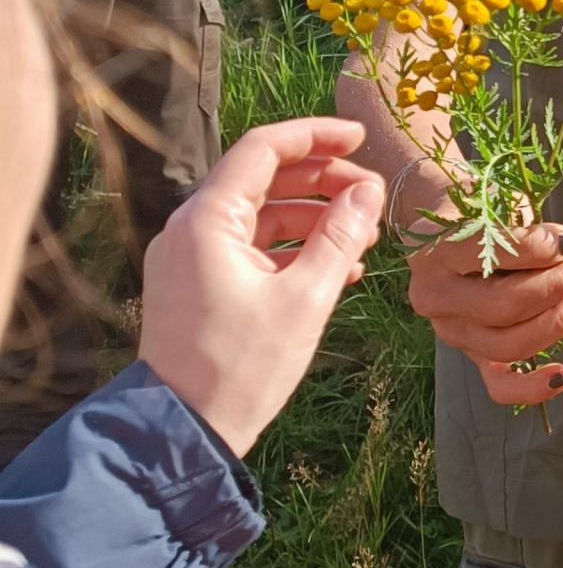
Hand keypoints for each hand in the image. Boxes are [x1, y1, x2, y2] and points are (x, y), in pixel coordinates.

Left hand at [138, 118, 384, 456]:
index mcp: (207, 221)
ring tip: (364, 234)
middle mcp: (191, 228)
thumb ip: (340, 237)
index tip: (361, 138)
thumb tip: (369, 191)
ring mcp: (190, 257)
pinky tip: (336, 267)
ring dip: (312, 217)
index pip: (262, 149)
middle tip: (373, 194)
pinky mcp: (196, 284)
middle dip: (322, 181)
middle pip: (263, 179)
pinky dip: (291, 248)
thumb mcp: (305, 300)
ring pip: (259, 215)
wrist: (185, 431)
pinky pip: (249, 248)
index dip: (315, 136)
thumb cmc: (242, 368)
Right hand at [406, 220, 562, 406]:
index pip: (491, 257)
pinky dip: (532, 387)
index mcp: (432, 252)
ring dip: (559, 321)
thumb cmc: (482, 211)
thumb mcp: (499, 206)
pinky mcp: (470, 354)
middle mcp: (433, 297)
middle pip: (505, 306)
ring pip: (509, 345)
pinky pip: (498, 385)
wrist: (448, 224)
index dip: (540, 249)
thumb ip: (532, 231)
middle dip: (557, 284)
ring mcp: (450, 330)